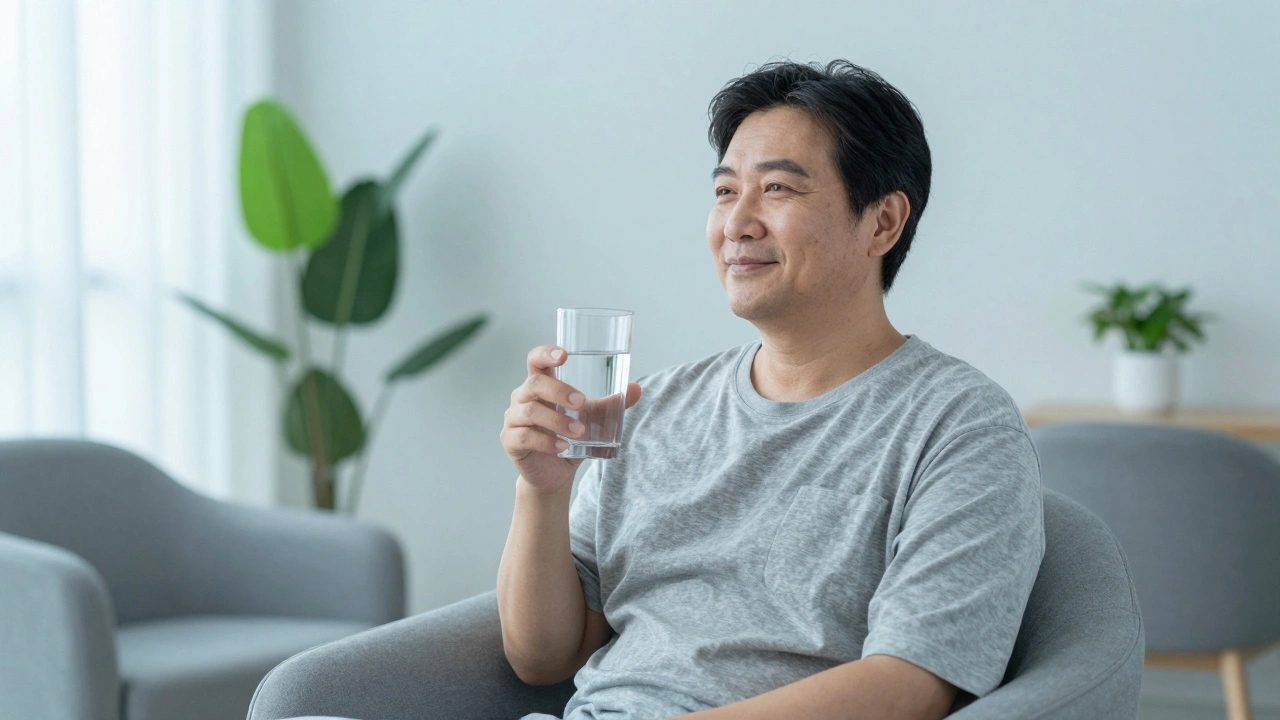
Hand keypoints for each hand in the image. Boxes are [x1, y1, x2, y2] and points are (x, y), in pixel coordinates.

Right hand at [501, 345, 641, 494]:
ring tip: (579, 432)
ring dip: (557, 421)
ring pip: (531, 411)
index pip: (536, 360)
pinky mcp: (511, 441)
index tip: (564, 354)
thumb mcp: (592, 418)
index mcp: (541, 385)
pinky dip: (546, 442)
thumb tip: (637, 388)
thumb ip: (611, 404)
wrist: (555, 473)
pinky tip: (563, 448)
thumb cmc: (569, 436)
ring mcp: (514, 419)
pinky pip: (524, 436)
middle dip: (559, 391)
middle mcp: (523, 397)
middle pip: (534, 383)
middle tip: (582, 403)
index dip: (546, 353)